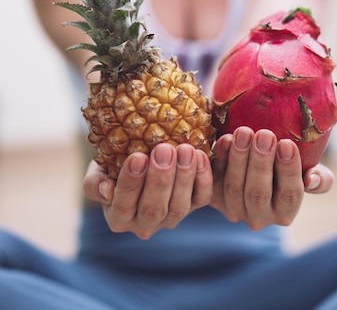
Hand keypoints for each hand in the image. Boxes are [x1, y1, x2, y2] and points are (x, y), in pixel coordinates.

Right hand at [83, 143, 212, 238]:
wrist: (139, 155)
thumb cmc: (113, 162)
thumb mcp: (97, 170)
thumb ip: (95, 183)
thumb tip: (108, 192)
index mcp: (119, 218)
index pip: (123, 205)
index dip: (131, 183)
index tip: (137, 157)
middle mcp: (145, 224)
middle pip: (154, 210)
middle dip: (160, 179)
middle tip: (164, 150)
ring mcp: (171, 218)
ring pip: (179, 206)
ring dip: (183, 177)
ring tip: (184, 149)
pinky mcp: (194, 205)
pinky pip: (202, 198)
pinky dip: (203, 178)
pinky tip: (199, 155)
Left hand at [210, 127, 333, 229]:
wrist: (251, 158)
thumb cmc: (284, 164)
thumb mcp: (306, 170)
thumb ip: (319, 178)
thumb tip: (311, 180)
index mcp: (284, 212)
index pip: (289, 196)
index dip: (288, 171)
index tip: (287, 144)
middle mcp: (257, 216)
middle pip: (258, 193)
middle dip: (261, 162)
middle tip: (264, 134)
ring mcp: (231, 208)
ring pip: (234, 186)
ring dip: (238, 158)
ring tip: (244, 131)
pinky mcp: (211, 195)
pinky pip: (210, 182)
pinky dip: (214, 163)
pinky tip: (219, 143)